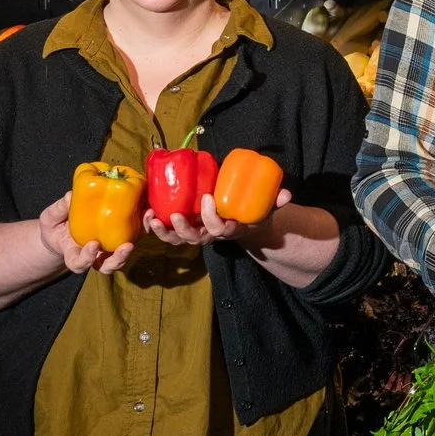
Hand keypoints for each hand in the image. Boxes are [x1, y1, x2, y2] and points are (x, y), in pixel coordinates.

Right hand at [37, 191, 136, 276]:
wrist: (65, 228)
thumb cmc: (55, 227)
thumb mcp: (50, 219)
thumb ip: (58, 210)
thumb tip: (70, 196)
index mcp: (74, 255)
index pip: (79, 263)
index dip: (87, 258)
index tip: (93, 244)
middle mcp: (94, 257)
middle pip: (108, 266)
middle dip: (118, 259)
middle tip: (126, 247)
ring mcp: (109, 249)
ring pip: (126, 253)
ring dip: (140, 240)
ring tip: (144, 225)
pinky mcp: (121, 237)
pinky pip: (134, 235)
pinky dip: (143, 225)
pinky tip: (148, 211)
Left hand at [146, 188, 291, 248]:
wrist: (242, 222)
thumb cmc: (252, 212)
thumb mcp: (266, 208)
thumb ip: (275, 202)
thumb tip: (286, 195)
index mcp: (229, 229)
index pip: (220, 229)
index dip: (212, 217)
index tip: (208, 197)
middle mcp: (210, 236)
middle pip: (195, 239)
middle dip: (184, 228)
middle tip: (176, 213)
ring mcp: (196, 234)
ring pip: (177, 240)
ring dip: (163, 232)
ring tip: (153, 218)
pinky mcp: (184, 230)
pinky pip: (168, 234)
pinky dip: (156, 228)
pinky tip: (148, 214)